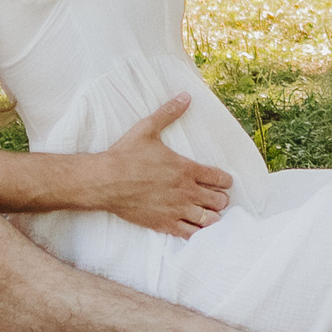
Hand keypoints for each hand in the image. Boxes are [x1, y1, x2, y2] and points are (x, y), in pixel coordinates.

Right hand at [97, 95, 231, 237]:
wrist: (105, 181)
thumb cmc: (126, 155)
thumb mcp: (147, 128)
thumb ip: (169, 113)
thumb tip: (186, 96)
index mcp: (186, 169)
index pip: (219, 178)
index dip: (226, 181)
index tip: (225, 181)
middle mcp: (186, 191)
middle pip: (218, 201)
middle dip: (220, 199)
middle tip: (216, 197)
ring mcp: (176, 210)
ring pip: (208, 220)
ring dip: (212, 216)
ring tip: (208, 213)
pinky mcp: (164, 224)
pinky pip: (190, 235)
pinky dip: (197, 232)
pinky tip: (195, 228)